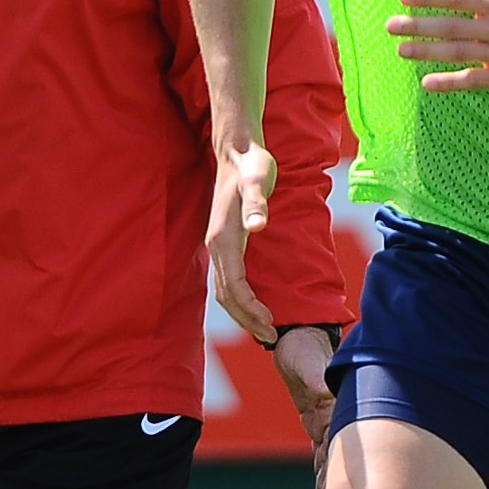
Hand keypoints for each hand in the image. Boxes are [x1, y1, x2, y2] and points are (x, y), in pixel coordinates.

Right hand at [206, 138, 278, 343]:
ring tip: (264, 329)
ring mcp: (218, 245)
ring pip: (224, 290)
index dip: (251, 309)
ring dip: (242, 313)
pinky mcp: (224, 242)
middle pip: (227, 296)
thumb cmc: (253, 165)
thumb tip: (257, 225)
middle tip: (271, 338)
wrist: (237, 151)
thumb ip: (258, 202)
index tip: (271, 325)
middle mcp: (216, 246)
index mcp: (224, 238)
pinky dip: (239, 299)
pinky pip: (227, 280)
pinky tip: (254, 305)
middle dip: (247, 319)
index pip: (235, 286)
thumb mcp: (259, 179)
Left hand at [272, 325, 336, 488]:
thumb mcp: (309, 362)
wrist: (298, 338)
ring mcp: (331, 426)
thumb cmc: (305, 348)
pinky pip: (321, 456)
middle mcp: (342, 421)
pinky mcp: (319, 426)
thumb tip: (323, 392)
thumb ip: (315, 377)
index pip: (346, 443)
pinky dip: (322, 478)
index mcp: (342, 408)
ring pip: (331, 464)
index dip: (346, 468)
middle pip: (343, 460)